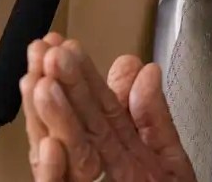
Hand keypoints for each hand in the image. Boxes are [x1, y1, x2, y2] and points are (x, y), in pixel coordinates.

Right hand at [20, 33, 195, 181]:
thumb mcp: (171, 163)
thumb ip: (154, 116)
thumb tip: (139, 68)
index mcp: (119, 151)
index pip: (97, 106)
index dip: (80, 74)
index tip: (63, 43)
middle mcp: (97, 169)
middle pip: (74, 123)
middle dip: (58, 85)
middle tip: (45, 52)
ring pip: (62, 154)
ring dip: (50, 120)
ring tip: (41, 85)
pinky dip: (55, 174)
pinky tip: (51, 147)